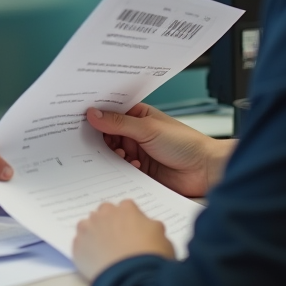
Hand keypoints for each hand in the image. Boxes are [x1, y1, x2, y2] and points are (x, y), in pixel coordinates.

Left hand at [73, 200, 174, 280]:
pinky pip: (79, 243)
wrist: (132, 275)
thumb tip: (149, 227)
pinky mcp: (77, 245)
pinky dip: (85, 249)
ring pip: (88, 225)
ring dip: (94, 233)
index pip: (126, 207)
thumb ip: (152, 227)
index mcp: (127, 209)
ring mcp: (89, 228)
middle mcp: (105, 214)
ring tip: (103, 250)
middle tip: (117, 239)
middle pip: (104, 212)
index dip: (130, 220)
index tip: (133, 230)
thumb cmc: (151, 255)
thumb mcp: (162, 237)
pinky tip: (94, 259)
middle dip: (109, 221)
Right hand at [87, 104, 233, 197]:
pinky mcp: (139, 172)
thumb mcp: (148, 129)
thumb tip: (93, 114)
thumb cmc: (185, 143)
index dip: (95, 114)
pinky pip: (120, 171)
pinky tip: (130, 167)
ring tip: (120, 154)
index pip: (109, 113)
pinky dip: (120, 169)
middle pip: (107, 135)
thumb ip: (119, 123)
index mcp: (137, 116)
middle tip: (89, 140)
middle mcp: (135, 134)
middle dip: (99, 138)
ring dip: (112, 155)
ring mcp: (136, 153)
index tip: (79, 116)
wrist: (205, 170)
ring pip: (111, 154)